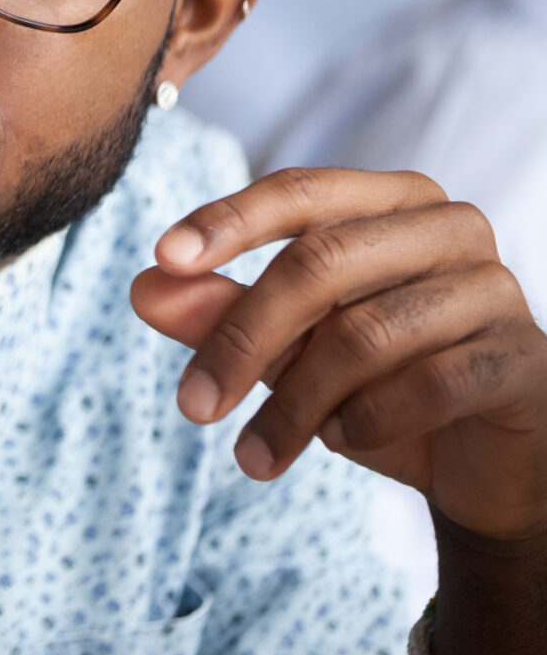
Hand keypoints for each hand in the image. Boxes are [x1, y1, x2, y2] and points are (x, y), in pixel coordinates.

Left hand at [130, 167, 546, 543]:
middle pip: (320, 263)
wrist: (480, 463)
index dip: (228, 220)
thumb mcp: (288, 350)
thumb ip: (221, 312)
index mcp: (392, 203)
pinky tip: (344, 440)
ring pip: (365, 334)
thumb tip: (145, 288)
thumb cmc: (378, 384)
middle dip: (242, 338)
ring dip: (295, 405)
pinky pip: (429, 384)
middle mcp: (450, 228)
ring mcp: (495, 289)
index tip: (161, 258)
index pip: (300, 191)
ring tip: (256, 455)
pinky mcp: (522, 357)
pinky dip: (368, 421)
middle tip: (191, 406)